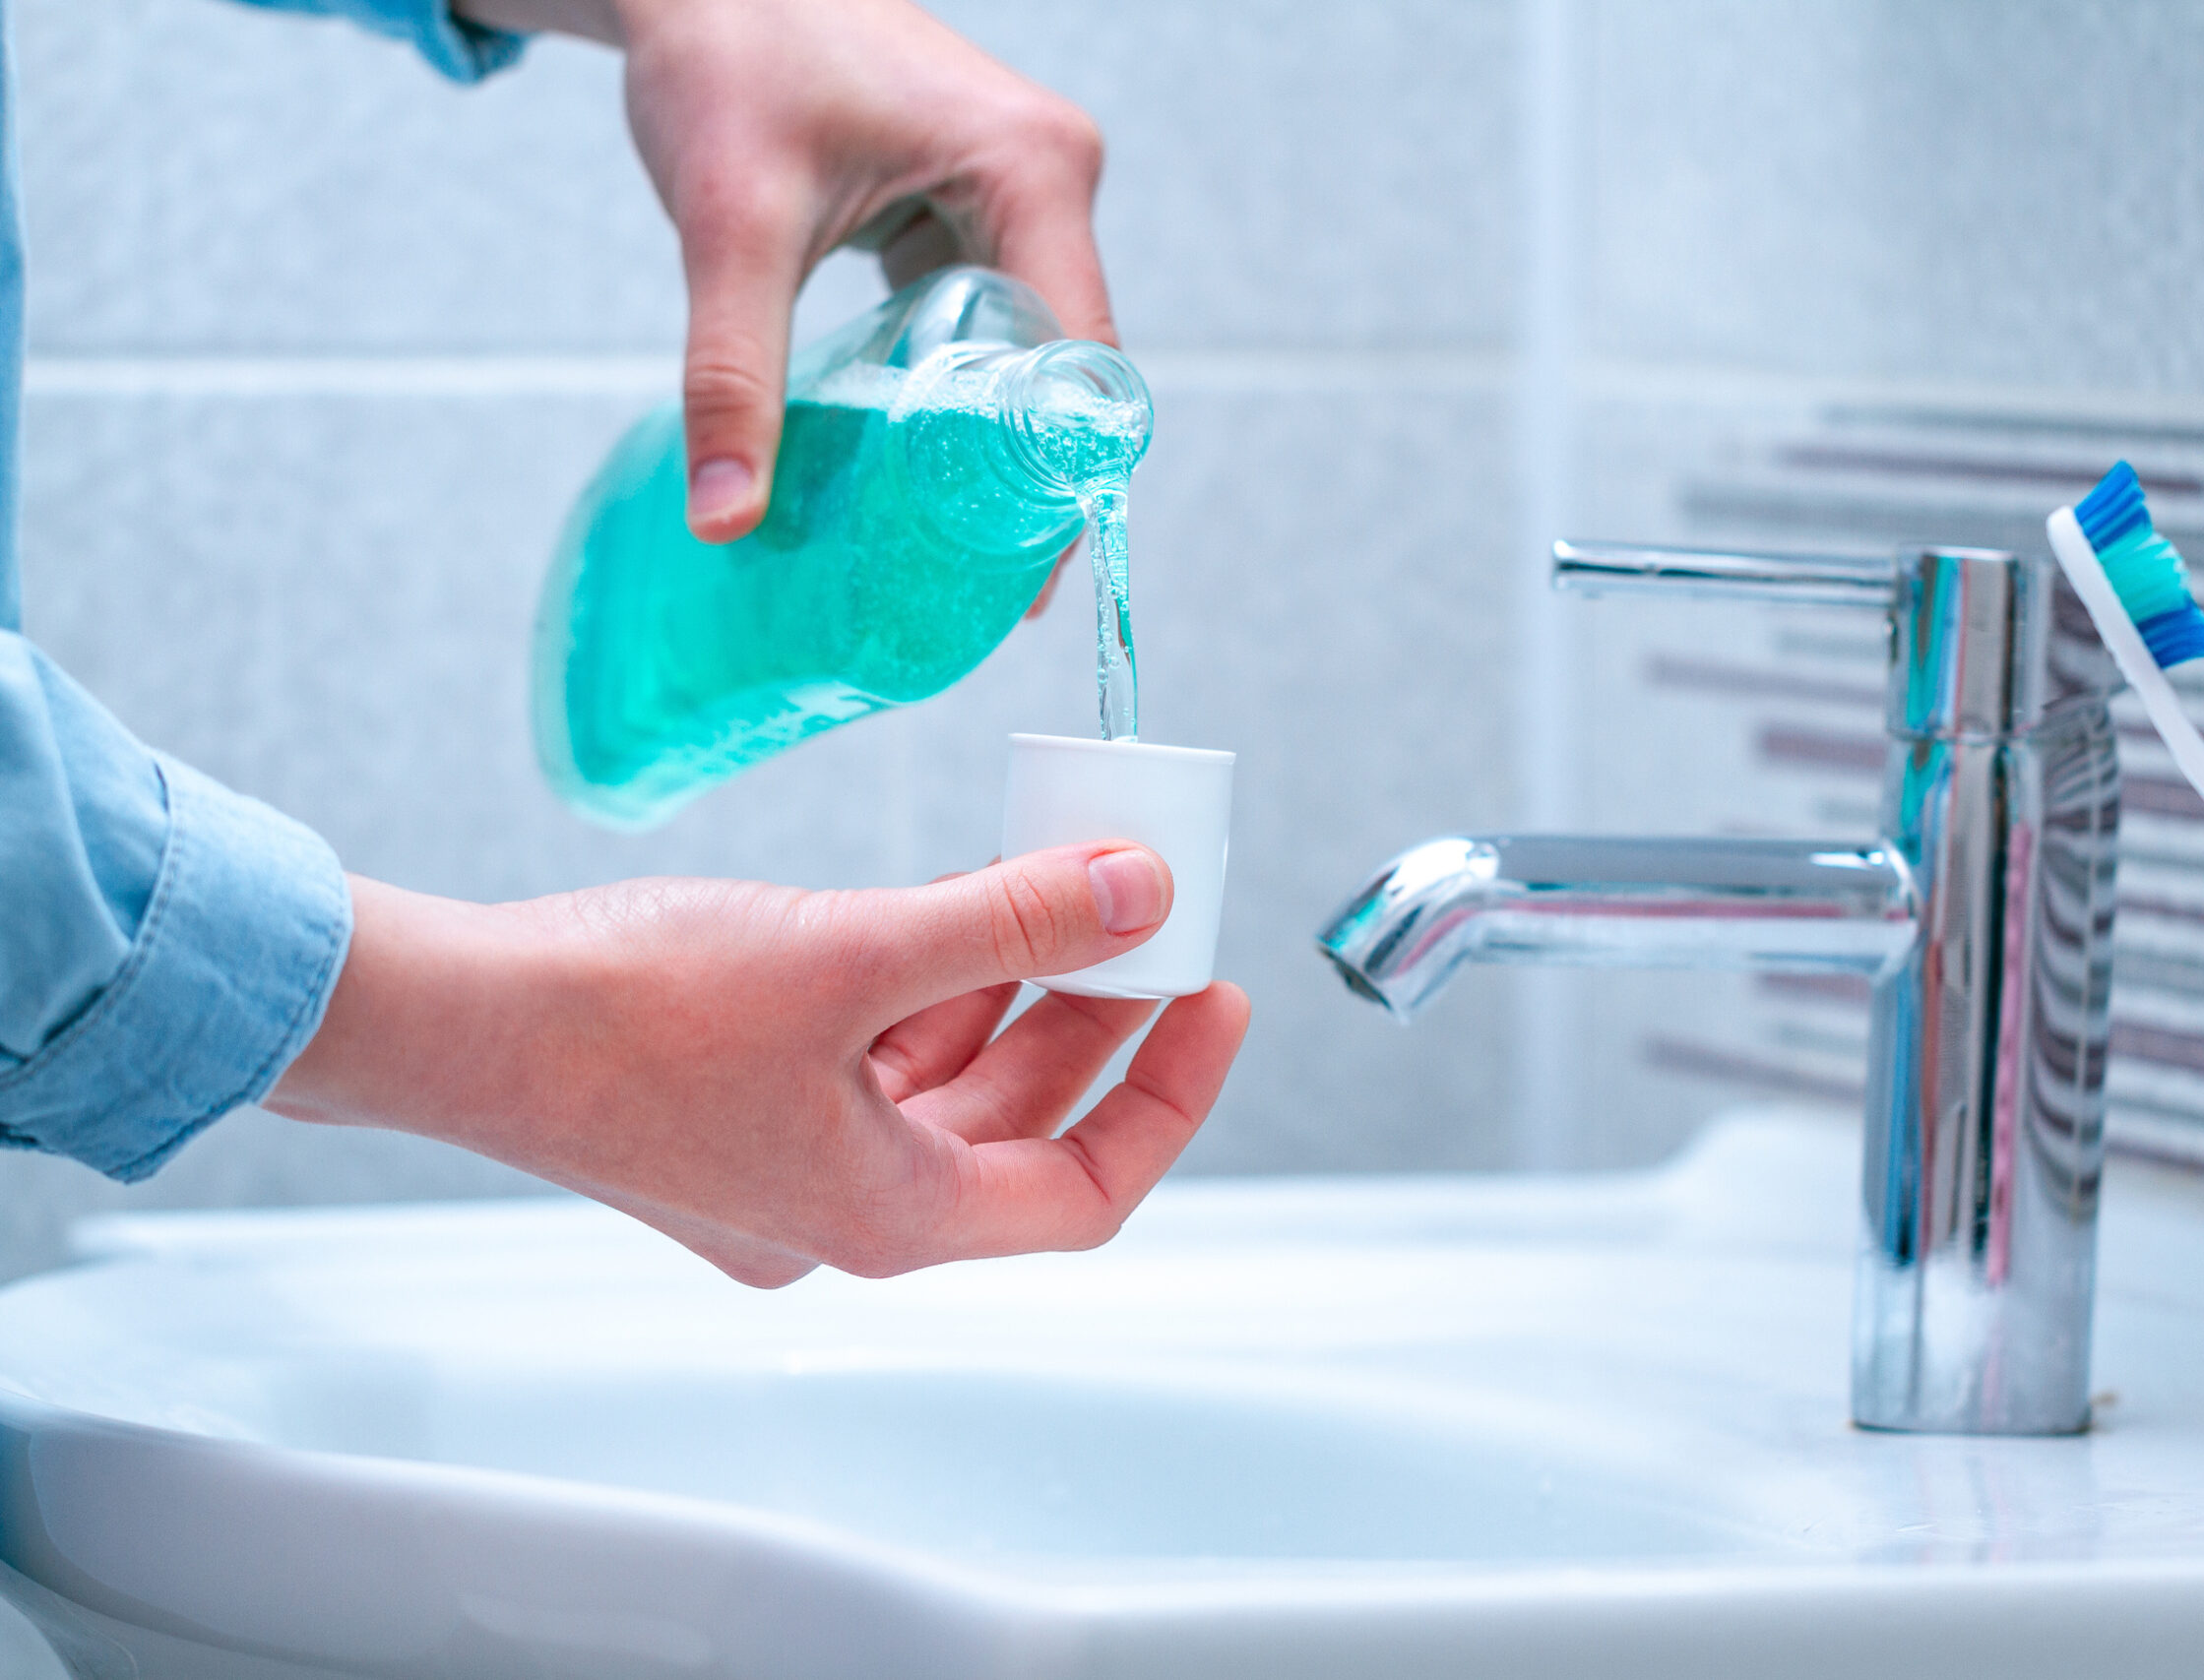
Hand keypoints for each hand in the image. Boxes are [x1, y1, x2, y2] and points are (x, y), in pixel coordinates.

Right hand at [267, 846, 1248, 1286]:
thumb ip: (1011, 925)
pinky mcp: (734, 1112)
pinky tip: (951, 902)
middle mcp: (842, 1211)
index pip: (1084, 1186)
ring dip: (1007, 990)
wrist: (442, 1018)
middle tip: (1145, 915)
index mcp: (886, 1216)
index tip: (1213, 997)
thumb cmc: (620, 1011)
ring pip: (944, 1085)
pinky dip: (923, 988)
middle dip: (1090, 1016)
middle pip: (1017, 1125)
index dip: (1167, 1095)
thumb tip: (1139, 893)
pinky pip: (871, 1058)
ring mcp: (783, 1168)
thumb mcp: (854, 952)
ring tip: (1058, 883)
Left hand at [457, 0, 1116, 542]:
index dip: (1061, 477)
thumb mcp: (731, 224)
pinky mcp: (972, 203)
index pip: (1081, 361)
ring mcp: (1015, 191)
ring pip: (1025, 349)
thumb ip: (732, 373)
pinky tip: (915, 462)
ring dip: (987, 438)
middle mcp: (1047, 179)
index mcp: (1032, 171)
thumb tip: (727, 518)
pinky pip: (985, 319)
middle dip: (1023, 475)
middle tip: (976, 588)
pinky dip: (952, 389)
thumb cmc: (726, 51)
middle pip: (1064, 366)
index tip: (1025, 580)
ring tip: (949, 546)